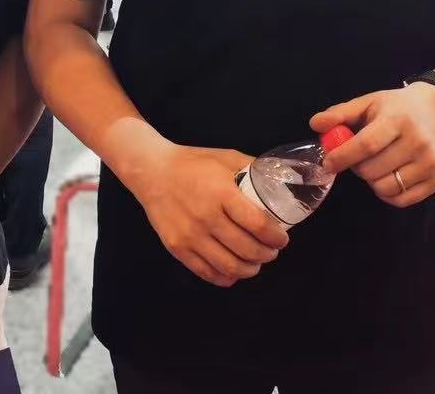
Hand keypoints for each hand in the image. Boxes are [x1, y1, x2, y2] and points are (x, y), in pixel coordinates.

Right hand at [131, 144, 287, 288]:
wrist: (152, 171)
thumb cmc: (192, 163)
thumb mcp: (225, 157)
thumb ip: (252, 168)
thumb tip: (280, 179)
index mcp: (221, 192)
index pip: (258, 225)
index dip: (276, 237)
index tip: (282, 238)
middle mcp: (206, 216)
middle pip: (247, 249)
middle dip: (267, 254)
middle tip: (272, 250)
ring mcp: (190, 235)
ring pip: (230, 267)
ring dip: (250, 269)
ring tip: (255, 263)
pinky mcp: (177, 248)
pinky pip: (208, 273)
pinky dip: (226, 277)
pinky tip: (233, 270)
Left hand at [311, 84, 434, 208]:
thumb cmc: (396, 107)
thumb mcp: (368, 102)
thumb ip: (340, 113)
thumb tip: (315, 124)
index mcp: (397, 120)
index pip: (366, 145)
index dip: (343, 157)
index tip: (328, 163)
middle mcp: (417, 142)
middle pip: (373, 170)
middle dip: (356, 168)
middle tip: (358, 158)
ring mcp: (430, 163)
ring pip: (386, 188)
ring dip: (372, 181)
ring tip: (374, 165)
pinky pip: (402, 200)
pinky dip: (387, 193)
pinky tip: (387, 177)